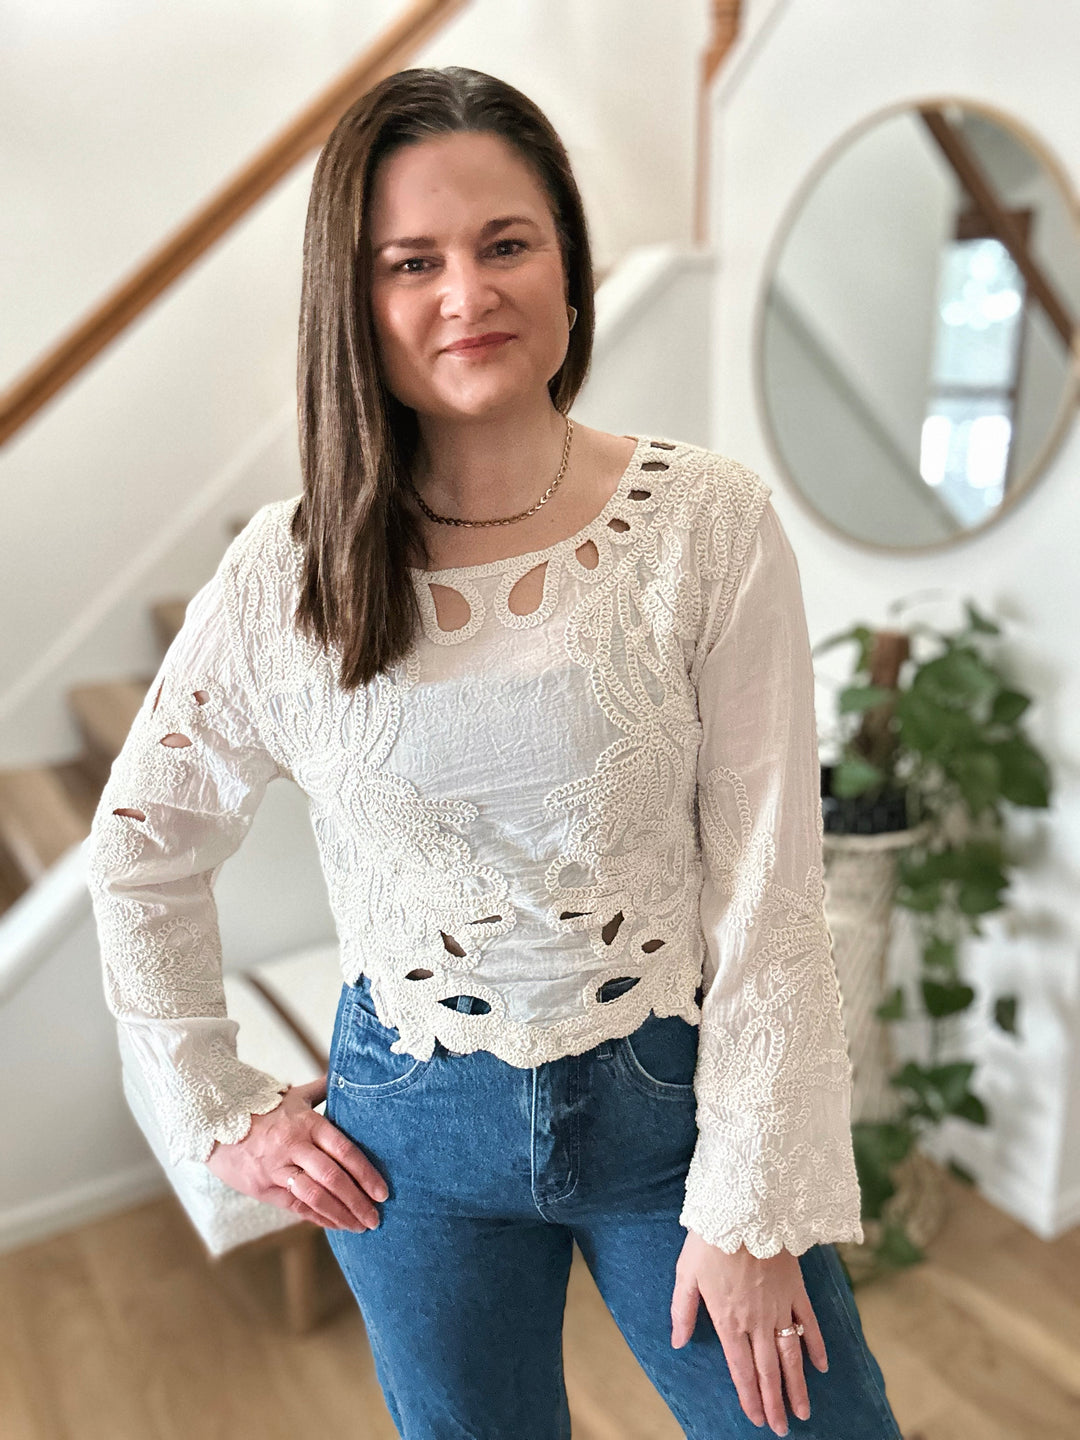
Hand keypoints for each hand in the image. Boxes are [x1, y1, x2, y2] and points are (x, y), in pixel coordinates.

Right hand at [204, 1076, 388, 1231]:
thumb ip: (322, 1090)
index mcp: (307, 1123)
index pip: (344, 1150)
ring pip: (315, 1196)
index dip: (365, 1173)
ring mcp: (277, 1168)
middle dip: (358, 1200)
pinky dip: (317, 1217)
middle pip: (332, 1177)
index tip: (382, 1191)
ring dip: (341, 1214)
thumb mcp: (293, 1095)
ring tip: (360, 1226)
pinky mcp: (263, 1187)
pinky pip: (295, 1206)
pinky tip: (335, 1224)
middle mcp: (294, 1146)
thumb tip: (347, 1075)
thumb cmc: (261, 1108)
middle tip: (377, 1217)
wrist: (215, 1121)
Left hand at [670, 1229, 827, 1435]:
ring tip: (802, 1412)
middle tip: (781, 1428)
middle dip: (774, 1402)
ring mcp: (779, 1306)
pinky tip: (820, 1366)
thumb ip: (682, 1311)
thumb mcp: (685, 1274)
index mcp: (728, 1319)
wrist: (744, 1209)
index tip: (756, 1418)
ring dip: (797, 1385)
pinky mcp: (795, 1289)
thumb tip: (677, 1342)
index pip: (741, 1368)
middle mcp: (756, 1320)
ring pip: (791, 1354)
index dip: (749, 1396)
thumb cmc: (710, 1239)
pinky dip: (815, 1345)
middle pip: (768, 1369)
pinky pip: (809, 1323)